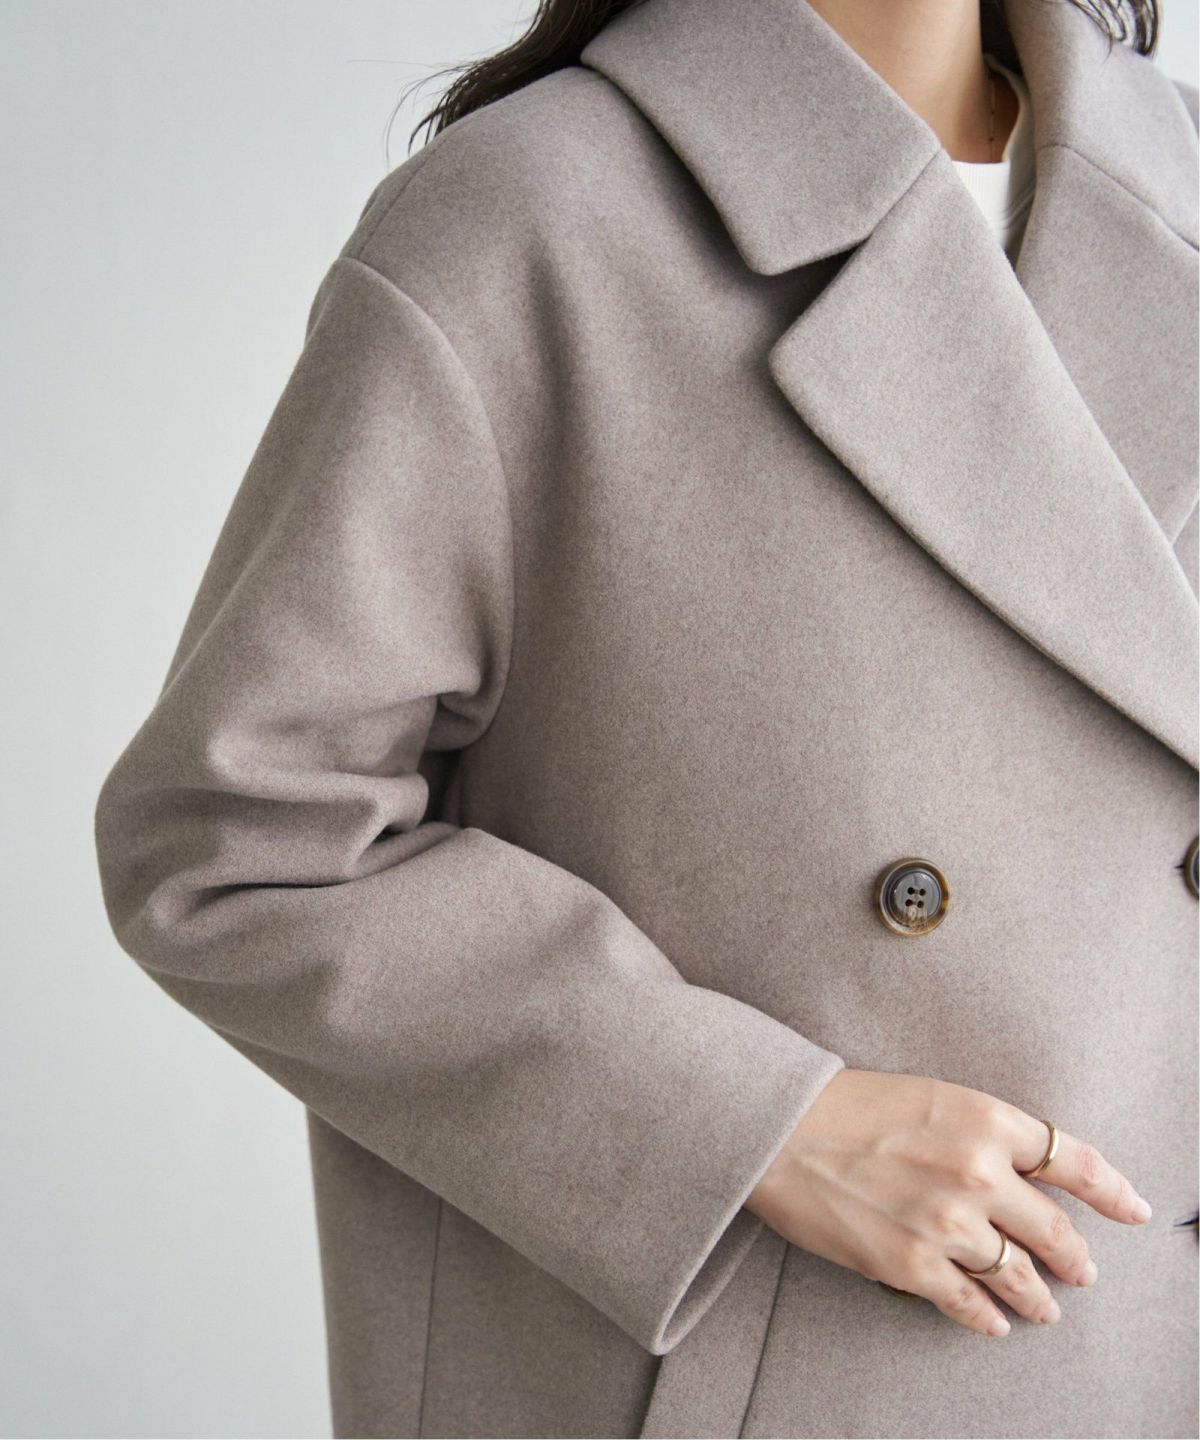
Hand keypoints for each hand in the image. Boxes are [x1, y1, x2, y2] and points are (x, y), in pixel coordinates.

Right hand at [744, 1068, 1150, 1336]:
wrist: (778, 1127)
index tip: (1134, 1209)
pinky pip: (970, 1305)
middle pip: (1055, 1228)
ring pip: (1020, 1277)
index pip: (1076, 1159)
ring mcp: (947, 1224)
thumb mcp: (931, 1096)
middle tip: (1084, 1269)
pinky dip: (988, 1318)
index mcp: (986, 1119)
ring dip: (1040, 1297)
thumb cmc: (848, 1103)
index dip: (1114, 1190)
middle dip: (1076, 1256)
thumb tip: (1019, 1173)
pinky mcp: (911, 1265)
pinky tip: (994, 1323)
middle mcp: (978, 1173)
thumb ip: (982, 1132)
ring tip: (1047, 1307)